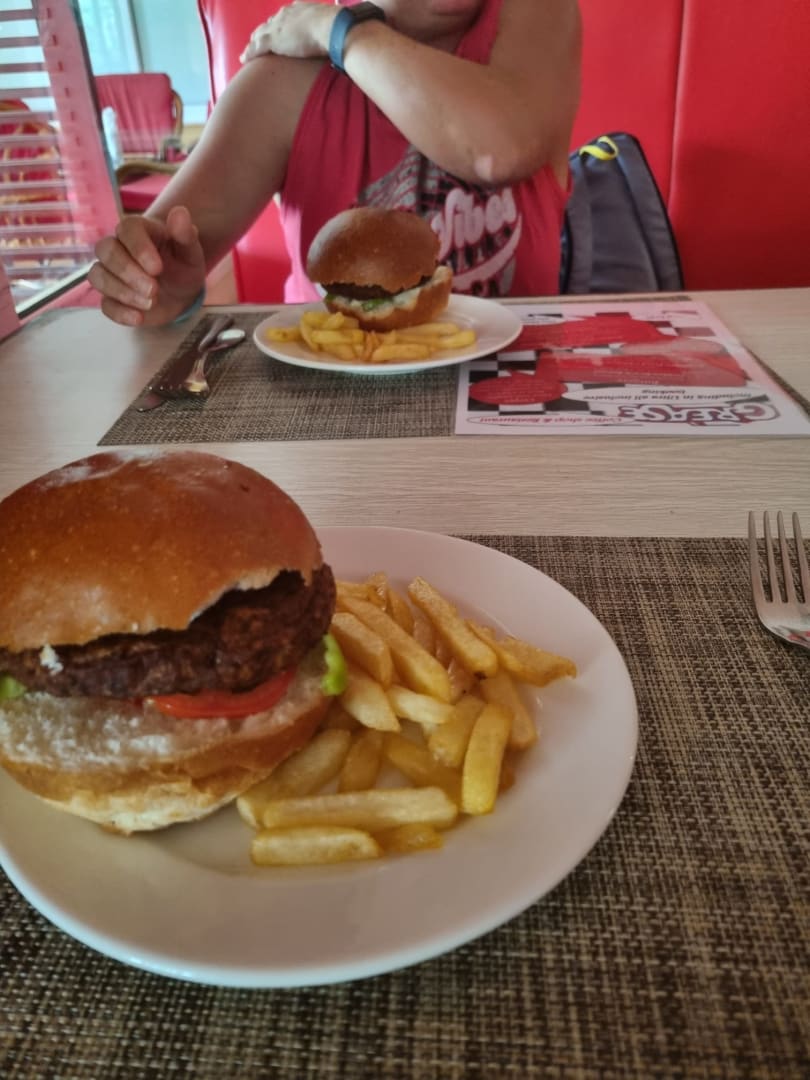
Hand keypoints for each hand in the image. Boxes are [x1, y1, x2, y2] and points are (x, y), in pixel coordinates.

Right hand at [89, 206, 206, 326]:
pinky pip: (104, 304)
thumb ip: (185, 234)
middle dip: (128, 272)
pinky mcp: (111, 297)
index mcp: (137, 230)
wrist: (181, 291)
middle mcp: (118, 248)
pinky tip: (139, 318)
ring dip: (122, 292)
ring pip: (98, 276)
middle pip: (105, 251)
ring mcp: (111, 273)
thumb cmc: (182, 264)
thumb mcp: (191, 251)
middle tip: (154, 289)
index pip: (127, 230)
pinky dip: (119, 312)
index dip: (138, 248)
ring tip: (152, 303)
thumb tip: (180, 212)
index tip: (158, 268)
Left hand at [240, 2, 334, 62]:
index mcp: (300, 9)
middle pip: (270, 24)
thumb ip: (330, 31)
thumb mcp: (332, 25)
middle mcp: (286, 14)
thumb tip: (340, 38)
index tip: (277, 30)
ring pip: (260, 34)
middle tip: (258, 41)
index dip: (280, 24)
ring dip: (253, 43)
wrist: (332, 28)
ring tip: (247, 52)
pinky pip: (257, 47)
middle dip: (264, 32)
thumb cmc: (337, 27)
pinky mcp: (273, 40)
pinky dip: (249, 53)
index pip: (285, 16)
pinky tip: (243, 60)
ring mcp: (279, 27)